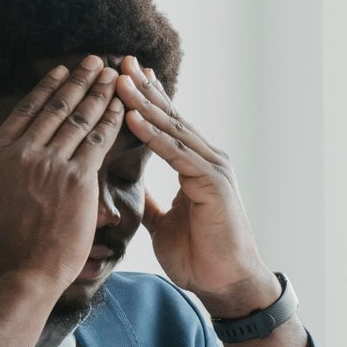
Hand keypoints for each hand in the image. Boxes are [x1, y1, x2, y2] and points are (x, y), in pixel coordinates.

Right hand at [0, 56, 125, 292]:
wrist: (20, 274)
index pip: (26, 112)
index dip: (47, 88)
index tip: (61, 73)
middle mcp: (23, 153)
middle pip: (57, 108)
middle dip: (79, 81)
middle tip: (93, 62)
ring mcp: (51, 164)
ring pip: (80, 119)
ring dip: (99, 93)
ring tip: (113, 75)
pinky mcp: (78, 180)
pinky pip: (98, 141)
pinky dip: (111, 120)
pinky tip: (122, 106)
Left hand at [112, 58, 277, 317]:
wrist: (226, 285)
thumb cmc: (199, 256)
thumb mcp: (163, 223)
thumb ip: (150, 201)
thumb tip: (131, 188)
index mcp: (194, 165)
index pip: (167, 124)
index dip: (146, 100)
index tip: (123, 77)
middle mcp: (206, 159)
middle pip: (170, 116)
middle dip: (144, 89)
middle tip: (121, 61)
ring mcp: (212, 168)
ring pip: (172, 129)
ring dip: (144, 103)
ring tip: (120, 80)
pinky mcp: (213, 183)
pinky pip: (177, 154)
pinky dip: (154, 135)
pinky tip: (134, 117)